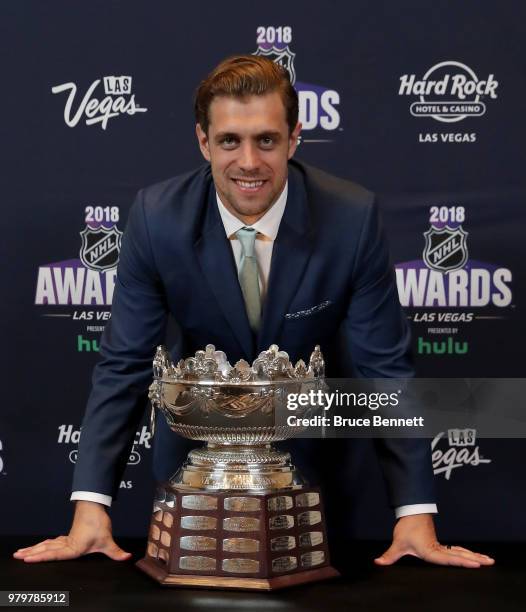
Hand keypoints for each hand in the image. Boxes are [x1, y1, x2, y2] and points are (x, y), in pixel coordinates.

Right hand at [13, 501, 131, 562]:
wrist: (95, 505)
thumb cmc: (98, 521)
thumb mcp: (107, 539)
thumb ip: (115, 551)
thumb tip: (126, 557)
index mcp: (74, 547)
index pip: (55, 554)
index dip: (42, 557)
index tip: (28, 559)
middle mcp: (67, 543)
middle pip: (47, 549)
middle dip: (32, 553)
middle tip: (18, 555)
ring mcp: (67, 538)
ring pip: (48, 544)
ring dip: (35, 548)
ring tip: (22, 552)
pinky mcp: (69, 535)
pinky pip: (54, 541)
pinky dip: (45, 544)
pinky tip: (42, 546)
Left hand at [374, 513, 494, 567]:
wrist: (410, 512)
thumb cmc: (407, 527)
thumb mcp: (398, 543)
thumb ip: (389, 556)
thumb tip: (378, 562)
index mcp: (431, 551)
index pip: (449, 558)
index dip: (462, 561)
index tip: (476, 564)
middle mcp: (438, 549)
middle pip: (460, 554)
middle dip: (475, 558)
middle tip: (491, 561)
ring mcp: (440, 546)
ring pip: (460, 551)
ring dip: (473, 555)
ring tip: (488, 560)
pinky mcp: (440, 544)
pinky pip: (456, 550)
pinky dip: (466, 553)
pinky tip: (473, 557)